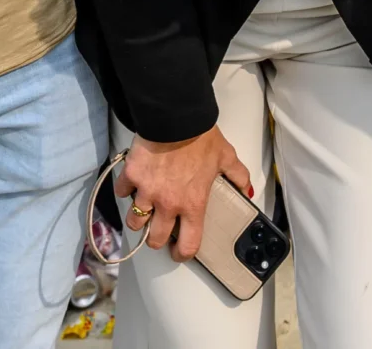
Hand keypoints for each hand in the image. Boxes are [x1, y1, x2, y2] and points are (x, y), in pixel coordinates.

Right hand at [120, 129, 251, 260]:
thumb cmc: (201, 138)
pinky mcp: (131, 177)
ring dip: (139, 218)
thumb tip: (248, 189)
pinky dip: (126, 190)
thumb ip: (238, 176)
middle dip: (157, 238)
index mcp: (193, 205)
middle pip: (155, 239)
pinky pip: (122, 192)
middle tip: (159, 230)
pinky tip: (133, 184)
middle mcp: (168, 205)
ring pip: (135, 221)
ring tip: (144, 210)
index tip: (179, 251)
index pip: (188, 245)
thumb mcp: (225, 157)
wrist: (175, 119)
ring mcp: (147, 192)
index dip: (182, 253)